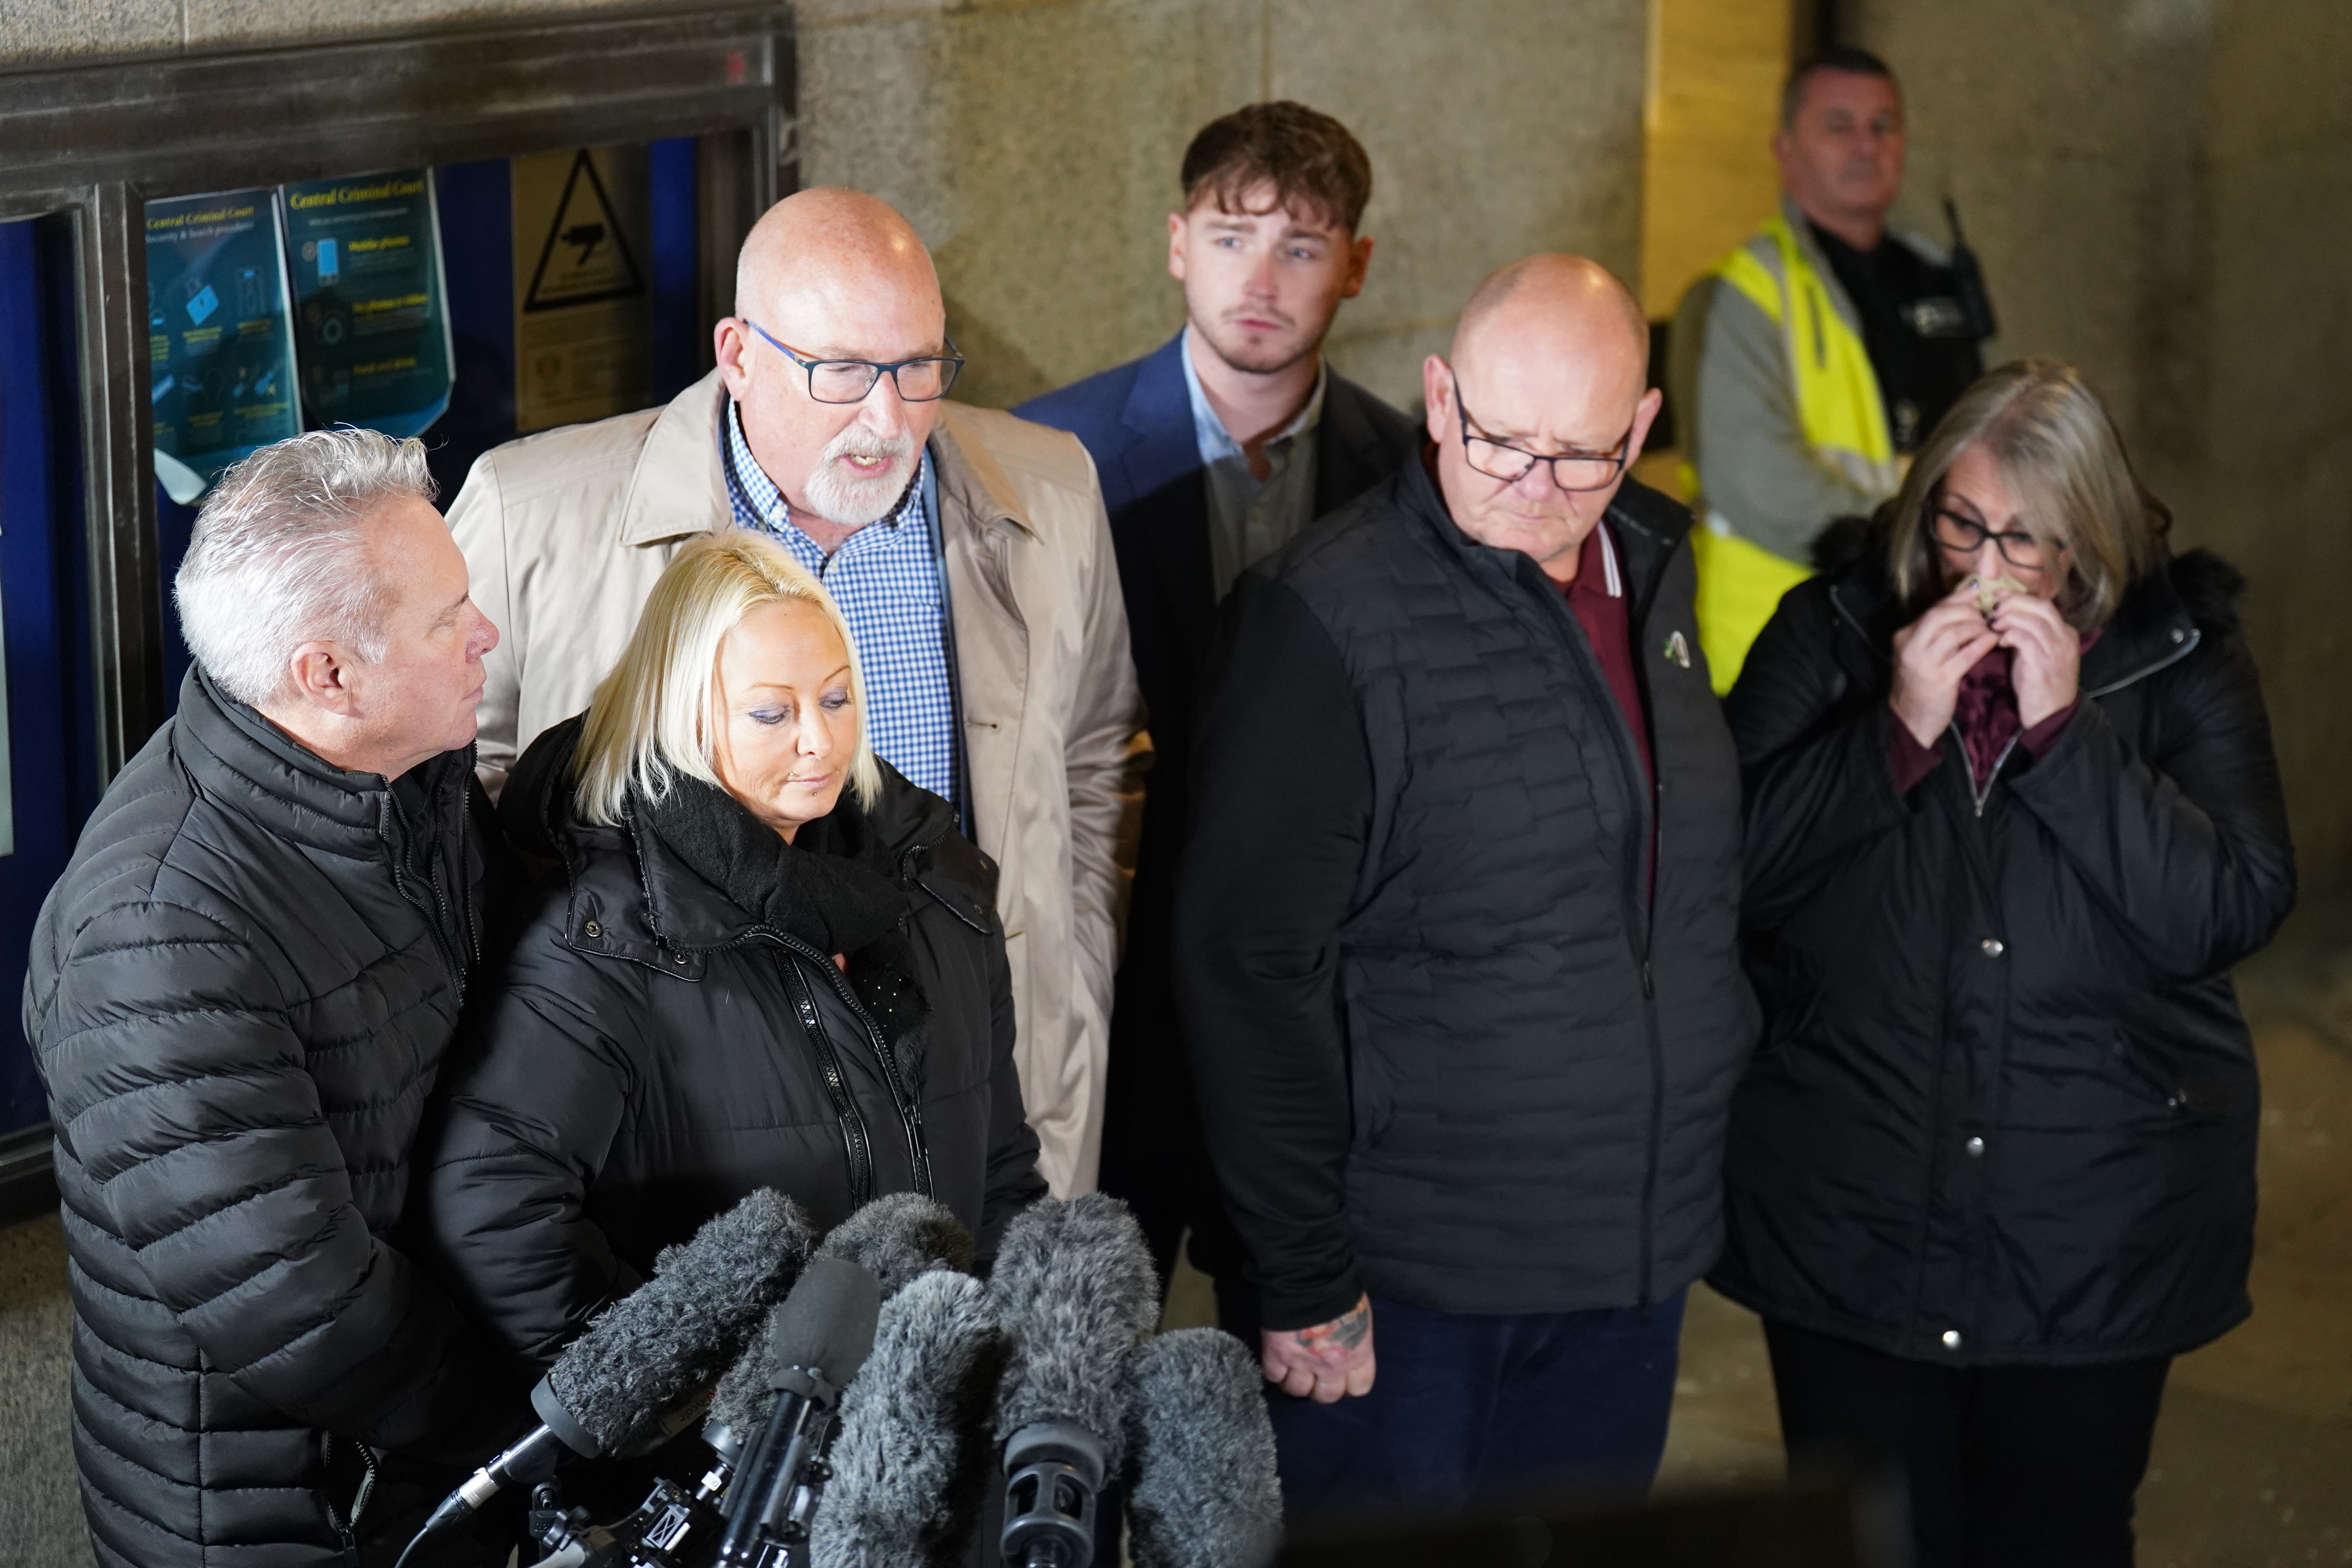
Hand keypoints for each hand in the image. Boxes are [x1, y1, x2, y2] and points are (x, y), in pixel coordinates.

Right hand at [1261, 1294, 1375, 1402]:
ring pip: (1297, 1390)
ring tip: (1292, 1370)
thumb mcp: (1359, 1316)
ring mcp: (1303, 1363)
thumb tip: (1347, 1344)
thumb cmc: (1340, 1289)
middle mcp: (1332, 1367)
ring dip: (1295, 1382)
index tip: (1341, 1375)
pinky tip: (1276, 1361)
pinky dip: (1274, 1371)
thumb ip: (1354, 1339)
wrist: (1309, 1277)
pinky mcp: (1277, 1355)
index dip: (1348, 1384)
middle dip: (1320, 1388)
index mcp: (1357, 1355)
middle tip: (1314, 1375)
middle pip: (1326, 1396)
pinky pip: (1273, 1375)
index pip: (1359, 1388)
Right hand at [1889, 579, 1999, 746]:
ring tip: (1990, 628)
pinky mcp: (1941, 679)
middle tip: (1986, 613)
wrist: (1910, 720)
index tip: (1977, 592)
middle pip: (1942, 615)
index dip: (1958, 598)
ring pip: (1956, 632)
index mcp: (1904, 637)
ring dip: (1978, 626)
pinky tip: (1992, 640)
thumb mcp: (1920, 653)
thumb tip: (1962, 603)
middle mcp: (1910, 647)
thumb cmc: (1920, 683)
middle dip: (1969, 610)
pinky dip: (1982, 644)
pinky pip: (1967, 654)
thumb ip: (1936, 631)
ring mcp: (1924, 663)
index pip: (1933, 608)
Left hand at [1991, 592, 2079, 726]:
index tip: (1998, 595)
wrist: (2050, 715)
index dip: (2019, 597)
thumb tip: (2003, 616)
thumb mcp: (2033, 653)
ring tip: (1993, 624)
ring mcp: (2057, 652)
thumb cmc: (2037, 684)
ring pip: (2034, 621)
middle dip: (2014, 602)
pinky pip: (2026, 640)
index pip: (2044, 604)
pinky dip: (2010, 635)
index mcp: (2065, 633)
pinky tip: (2000, 641)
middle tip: (1992, 606)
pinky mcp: (2044, 666)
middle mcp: (2065, 639)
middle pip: (2041, 606)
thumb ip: (2025, 634)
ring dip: (2009, 619)